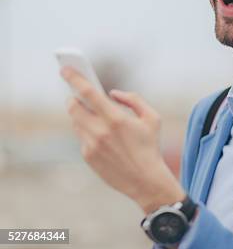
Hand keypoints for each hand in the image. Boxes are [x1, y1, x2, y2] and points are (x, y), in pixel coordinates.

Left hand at [61, 67, 184, 213]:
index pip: (88, 92)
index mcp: (116, 118)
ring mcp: (91, 144)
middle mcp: (99, 131)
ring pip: (76, 122)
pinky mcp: (87, 156)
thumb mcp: (152, 118)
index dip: (74, 78)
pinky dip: (87, 130)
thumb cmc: (150, 146)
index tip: (65, 68)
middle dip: (73, 97)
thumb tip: (113, 93)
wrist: (145, 180)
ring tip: (92, 112)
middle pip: (73, 107)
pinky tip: (100, 133)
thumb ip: (133, 99)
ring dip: (81, 114)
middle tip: (78, 94)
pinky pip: (81, 136)